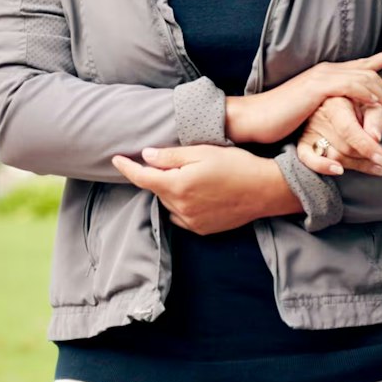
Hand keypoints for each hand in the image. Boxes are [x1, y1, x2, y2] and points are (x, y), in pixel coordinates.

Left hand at [111, 145, 300, 233]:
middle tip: (181, 161)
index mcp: (177, 185)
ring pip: (169, 203)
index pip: (141, 177)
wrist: (265, 190)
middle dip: (161, 175)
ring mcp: (190, 221)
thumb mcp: (204, 152)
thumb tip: (146, 156)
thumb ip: (172, 156)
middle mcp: (179, 207)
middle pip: (157, 189)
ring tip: (195, 177)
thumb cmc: (237, 165)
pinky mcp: (201, 229)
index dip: (126, 167)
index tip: (116, 159)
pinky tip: (201, 194)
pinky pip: (181, 216)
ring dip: (173, 190)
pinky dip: (183, 204)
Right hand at [225, 50, 381, 144]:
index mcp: (325, 73)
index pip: (361, 64)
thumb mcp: (310, 109)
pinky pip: (350, 86)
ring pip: (364, 79)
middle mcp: (326, 70)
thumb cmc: (279, 118)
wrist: (253, 118)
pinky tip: (378, 103)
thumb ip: (328, 105)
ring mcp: (322, 77)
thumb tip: (343, 112)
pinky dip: (367, 93)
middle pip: (368, 70)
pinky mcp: (317, 88)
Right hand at [297, 96, 381, 176]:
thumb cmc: (364, 104)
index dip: (368, 147)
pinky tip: (339, 171)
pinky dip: (322, 167)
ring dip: (359, 165)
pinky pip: (307, 159)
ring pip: (333, 156)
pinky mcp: (304, 142)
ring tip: (380, 168)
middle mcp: (319, 115)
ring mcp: (309, 129)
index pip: (350, 131)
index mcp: (336, 102)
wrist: (348, 101)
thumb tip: (375, 138)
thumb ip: (376, 119)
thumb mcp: (374, 105)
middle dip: (369, 158)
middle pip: (344, 147)